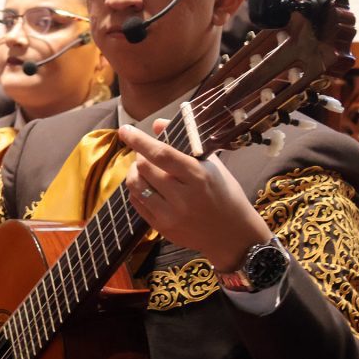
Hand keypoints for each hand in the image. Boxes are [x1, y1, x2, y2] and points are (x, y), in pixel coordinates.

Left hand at [118, 120, 273, 270]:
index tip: (125, 130)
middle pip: (144, 168)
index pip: (162, 154)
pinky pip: (136, 203)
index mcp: (198, 176)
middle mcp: (183, 197)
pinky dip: (136, 189)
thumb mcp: (211, 165)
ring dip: (134, 172)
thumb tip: (156, 124)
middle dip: (139, 156)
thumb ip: (183, 142)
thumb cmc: (224, 193)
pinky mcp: (161, 228)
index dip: (140, 140)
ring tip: (143, 168)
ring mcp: (170, 215)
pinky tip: (146, 185)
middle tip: (145, 154)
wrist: (232, 235)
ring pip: (135, 186)